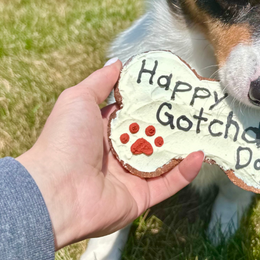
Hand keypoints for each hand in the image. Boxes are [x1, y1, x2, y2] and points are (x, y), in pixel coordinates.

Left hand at [17, 59, 203, 249]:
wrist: (55, 191)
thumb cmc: (64, 140)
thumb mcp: (78, 98)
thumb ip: (100, 81)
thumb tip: (118, 62)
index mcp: (101, 131)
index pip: (131, 113)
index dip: (150, 101)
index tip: (172, 88)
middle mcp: (116, 154)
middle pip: (151, 136)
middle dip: (172, 123)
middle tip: (195, 109)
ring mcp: (129, 176)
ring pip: (163, 160)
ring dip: (184, 146)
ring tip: (204, 130)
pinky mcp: (140, 197)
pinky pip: (168, 183)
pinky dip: (185, 171)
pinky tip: (200, 155)